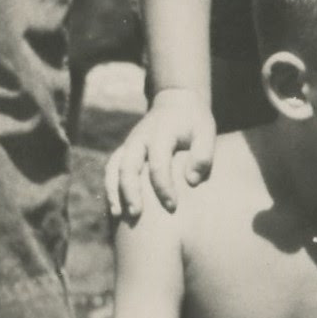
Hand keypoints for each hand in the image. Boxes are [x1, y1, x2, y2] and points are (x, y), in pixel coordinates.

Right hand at [104, 90, 215, 220]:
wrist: (176, 102)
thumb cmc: (194, 122)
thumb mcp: (206, 132)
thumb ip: (203, 155)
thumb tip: (191, 180)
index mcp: (161, 134)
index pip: (158, 164)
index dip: (164, 187)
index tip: (172, 206)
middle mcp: (139, 138)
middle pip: (128, 166)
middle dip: (130, 192)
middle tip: (136, 215)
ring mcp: (129, 144)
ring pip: (113, 168)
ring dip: (113, 191)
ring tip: (116, 214)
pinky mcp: (124, 150)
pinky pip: (111, 169)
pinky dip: (110, 187)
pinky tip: (115, 208)